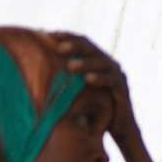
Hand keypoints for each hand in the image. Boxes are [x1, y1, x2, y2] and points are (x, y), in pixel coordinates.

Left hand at [51, 32, 141, 150]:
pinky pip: (111, 80)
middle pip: (90, 48)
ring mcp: (117, 75)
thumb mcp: (77, 89)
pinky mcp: (123, 88)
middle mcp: (108, 63)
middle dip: (74, 46)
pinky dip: (100, 78)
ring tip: (70, 66)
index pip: (81, 42)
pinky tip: (88, 79)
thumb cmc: (94, 107)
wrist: (118, 127)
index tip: (47, 34)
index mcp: (97, 59)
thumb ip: (66, 76)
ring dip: (85, 63)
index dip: (66, 36)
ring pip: (101, 62)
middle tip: (58, 47)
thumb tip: (38, 66)